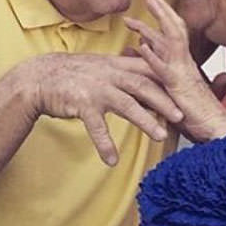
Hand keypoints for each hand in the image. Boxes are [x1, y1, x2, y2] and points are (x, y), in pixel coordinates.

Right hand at [27, 52, 182, 165]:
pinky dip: (105, 144)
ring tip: (161, 137)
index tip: (185, 93)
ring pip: (126, 105)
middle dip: (164, 101)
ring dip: (145, 121)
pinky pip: (96, 126)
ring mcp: (96, 88)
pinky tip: (112, 160)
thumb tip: (145, 82)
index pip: (147, 71)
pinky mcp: (81, 103)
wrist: (40, 76)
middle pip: (143, 86)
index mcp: (116, 66)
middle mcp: (109, 74)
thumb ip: (122, 72)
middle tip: (182, 116)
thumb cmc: (73, 74)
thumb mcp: (100, 67)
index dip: (166, 81)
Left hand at [125, 0, 225, 141]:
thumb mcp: (173, 87)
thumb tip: (138, 49)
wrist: (217, 129)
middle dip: (160, 7)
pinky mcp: (179, 87)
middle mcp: (185, 62)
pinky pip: (165, 69)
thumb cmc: (197, 113)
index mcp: (184, 61)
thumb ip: (158, 68)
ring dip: (158, 22)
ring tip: (145, 8)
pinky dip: (153, 56)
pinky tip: (142, 46)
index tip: (149, 0)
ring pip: (172, 39)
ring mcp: (183, 72)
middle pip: (174, 26)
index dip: (163, 13)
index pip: (174, 30)